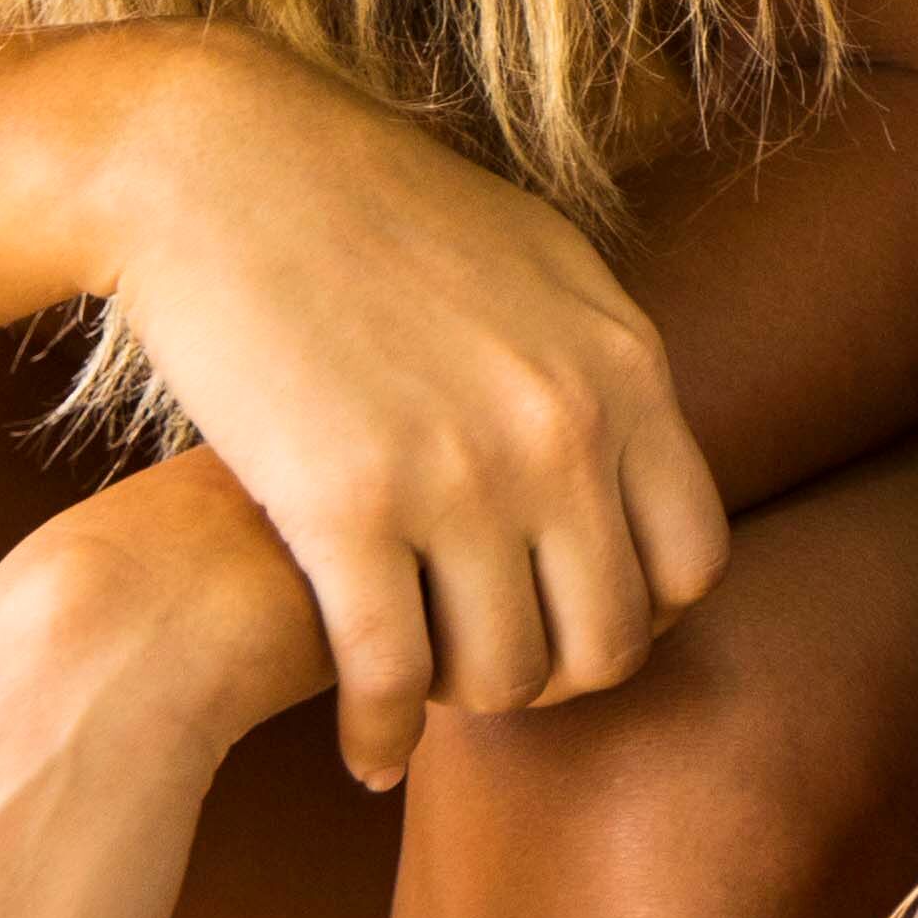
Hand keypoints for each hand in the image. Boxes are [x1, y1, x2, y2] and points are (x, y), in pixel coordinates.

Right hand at [72, 27, 731, 788]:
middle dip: (552, 676)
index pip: (693, 561)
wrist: (225, 169)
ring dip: (463, 704)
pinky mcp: (344, 506)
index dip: (636, 615)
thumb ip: (603, 361)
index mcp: (624, 368)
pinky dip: (379, 734)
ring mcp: (458, 471)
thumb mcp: (543, 262)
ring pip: (500, 674)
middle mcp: (562, 428)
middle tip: (493, 671)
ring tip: (427, 690)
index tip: (572, 616)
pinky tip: (365, 747)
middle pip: (605, 639)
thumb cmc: (379, 212)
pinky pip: (389, 675)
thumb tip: (639, 445)